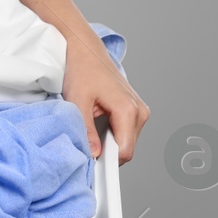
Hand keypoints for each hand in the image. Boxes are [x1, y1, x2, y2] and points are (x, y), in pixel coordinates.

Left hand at [60, 35, 147, 164]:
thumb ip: (86, 130)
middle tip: (85, 143)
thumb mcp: (78, 101)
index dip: (109, 162)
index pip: (125, 151)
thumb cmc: (81, 70)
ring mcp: (139, 110)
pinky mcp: (135, 109)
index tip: (94, 168)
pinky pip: (125, 131)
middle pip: (127, 149)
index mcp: (128, 109)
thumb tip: (92, 153)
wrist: (85, 50)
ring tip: (90, 126)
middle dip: (107, 152)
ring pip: (126, 141)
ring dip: (108, 142)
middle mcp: (139, 111)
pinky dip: (111, 133)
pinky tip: (97, 121)